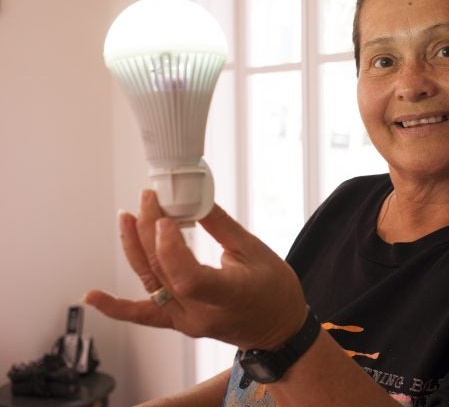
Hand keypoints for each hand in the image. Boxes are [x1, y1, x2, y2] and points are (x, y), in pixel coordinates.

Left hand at [84, 190, 307, 350]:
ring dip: (134, 249)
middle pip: (163, 272)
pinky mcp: (178, 322)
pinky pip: (143, 314)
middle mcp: (201, 314)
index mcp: (229, 296)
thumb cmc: (275, 290)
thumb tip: (195, 198)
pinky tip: (92, 296)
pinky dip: (116, 306)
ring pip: (150, 283)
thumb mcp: (256, 251)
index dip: (170, 248)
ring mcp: (186, 321)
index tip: (166, 218)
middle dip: (149, 230)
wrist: (277, 328)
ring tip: (126, 217)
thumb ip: (221, 226)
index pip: (187, 278)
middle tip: (148, 198)